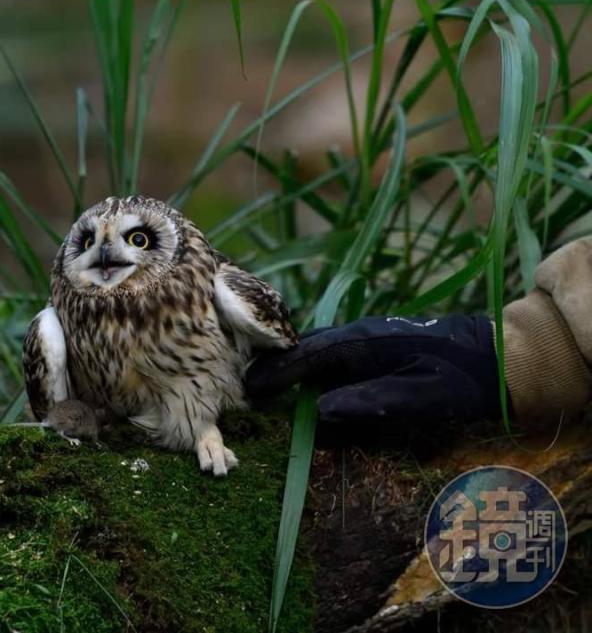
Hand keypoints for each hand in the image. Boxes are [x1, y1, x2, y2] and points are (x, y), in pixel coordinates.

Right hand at [245, 314, 502, 423]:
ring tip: (267, 388)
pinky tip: (307, 384)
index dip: (276, 374)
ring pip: (318, 351)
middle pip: (305, 349)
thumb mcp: (420, 396)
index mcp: (363, 343)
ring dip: (292, 368)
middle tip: (248, 390)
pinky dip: (313, 368)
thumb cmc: (461, 379)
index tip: (250, 389)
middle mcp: (359, 334)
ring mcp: (368, 337)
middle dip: (276, 368)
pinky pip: (335, 355)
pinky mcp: (376, 345)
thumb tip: (321, 411)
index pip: (306, 356)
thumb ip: (370, 402)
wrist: (498, 356)